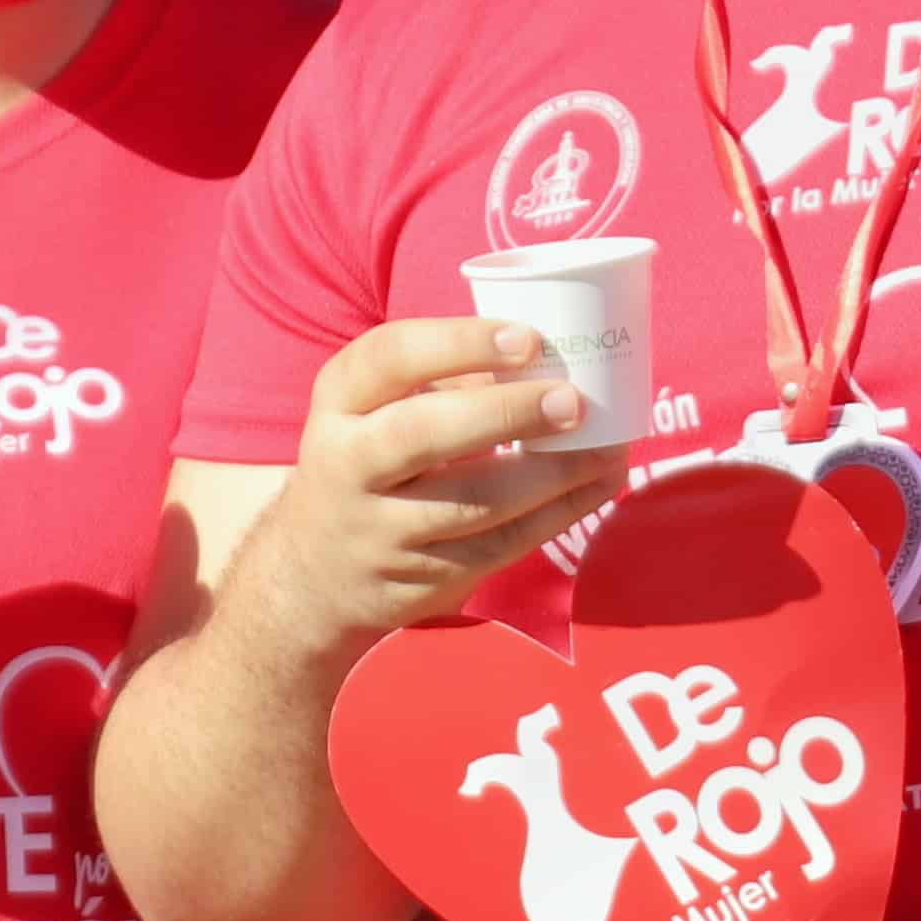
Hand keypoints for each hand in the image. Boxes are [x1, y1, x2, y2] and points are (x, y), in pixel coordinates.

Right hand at [243, 319, 618, 666]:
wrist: (313, 573)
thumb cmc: (370, 459)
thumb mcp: (377, 408)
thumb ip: (444, 381)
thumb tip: (542, 361)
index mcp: (338, 402)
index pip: (390, 358)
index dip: (459, 344)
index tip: (527, 338)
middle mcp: (347, 465)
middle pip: (423, 434)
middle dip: (505, 414)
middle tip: (572, 401)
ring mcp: (380, 532)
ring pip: (472, 505)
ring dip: (550, 476)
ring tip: (607, 451)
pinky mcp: (418, 582)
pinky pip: (497, 549)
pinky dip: (555, 517)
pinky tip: (595, 489)